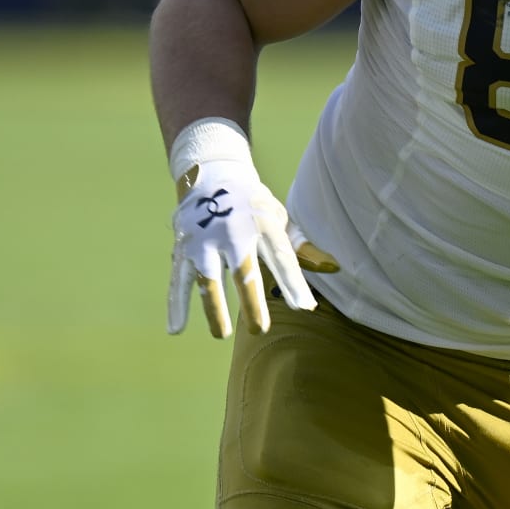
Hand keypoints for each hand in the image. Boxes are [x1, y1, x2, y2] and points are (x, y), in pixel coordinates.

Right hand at [166, 124, 337, 337]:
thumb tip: (334, 268)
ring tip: (222, 334)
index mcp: (263, 223)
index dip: (293, 282)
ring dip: (213, 307)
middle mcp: (233, 231)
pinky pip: (178, 279)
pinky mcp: (183, 247)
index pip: (282, 256)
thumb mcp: (278, 220)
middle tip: (259, 329)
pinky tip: (176, 329)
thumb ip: (300, 249)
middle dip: (250, 300)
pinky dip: (176, 304)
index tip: (304, 307)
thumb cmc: (253, 206)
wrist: (213, 174)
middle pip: (243, 269)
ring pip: (208, 277)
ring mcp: (205, 239)